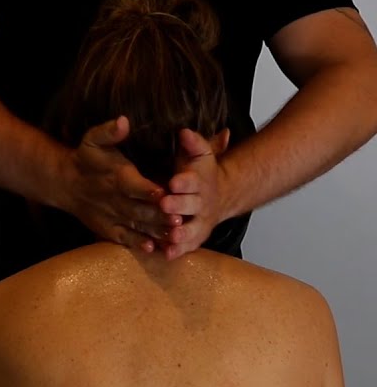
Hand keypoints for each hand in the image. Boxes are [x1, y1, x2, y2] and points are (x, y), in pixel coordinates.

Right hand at [62, 116, 180, 251]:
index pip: (135, 185)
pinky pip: (124, 238)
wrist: (65, 183)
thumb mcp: (94, 139)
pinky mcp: (108, 228)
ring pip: (137, 226)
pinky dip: (136, 244)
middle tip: (179, 220)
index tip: (164, 193)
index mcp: (118, 177)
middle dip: (160, 216)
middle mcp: (116, 199)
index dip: (149, 190)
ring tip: (173, 237)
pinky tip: (151, 249)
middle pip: (141, 210)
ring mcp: (112, 216)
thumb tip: (124, 121)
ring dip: (155, 232)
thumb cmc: (86, 159)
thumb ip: (109, 131)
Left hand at [159, 128, 231, 259]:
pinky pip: (187, 245)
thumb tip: (183, 132)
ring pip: (191, 229)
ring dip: (182, 234)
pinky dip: (178, 250)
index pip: (192, 181)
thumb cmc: (200, 173)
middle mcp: (201, 203)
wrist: (221, 195)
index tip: (174, 182)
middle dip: (178, 206)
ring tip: (172, 237)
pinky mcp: (194, 237)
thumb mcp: (199, 155)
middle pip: (191, 206)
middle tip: (165, 206)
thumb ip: (193, 144)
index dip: (184, 182)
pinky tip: (167, 254)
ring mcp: (199, 222)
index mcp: (199, 182)